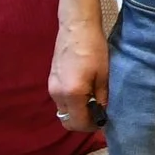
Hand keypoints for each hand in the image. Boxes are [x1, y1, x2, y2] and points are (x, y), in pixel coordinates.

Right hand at [48, 15, 109, 133]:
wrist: (76, 28)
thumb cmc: (94, 49)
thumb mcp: (103, 75)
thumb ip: (102, 98)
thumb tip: (102, 114)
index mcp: (72, 94)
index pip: (79, 123)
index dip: (92, 127)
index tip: (103, 121)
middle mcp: (57, 94)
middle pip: (67, 121)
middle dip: (83, 122)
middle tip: (98, 115)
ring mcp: (52, 88)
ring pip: (63, 112)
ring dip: (77, 112)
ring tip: (93, 102)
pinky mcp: (51, 81)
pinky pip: (61, 101)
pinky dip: (71, 103)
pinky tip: (84, 92)